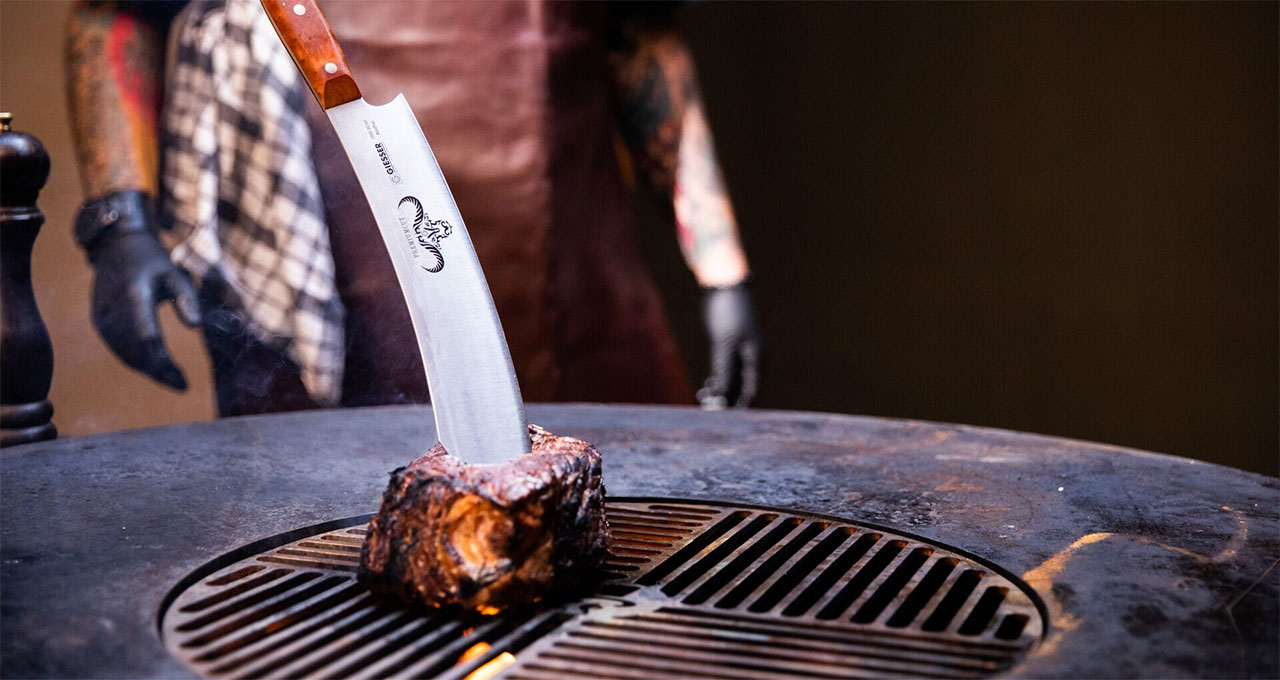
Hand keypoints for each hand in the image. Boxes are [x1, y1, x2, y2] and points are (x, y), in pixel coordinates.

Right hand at [83, 216, 200, 389]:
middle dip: (159, 372)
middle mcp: (113, 308)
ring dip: (147, 370)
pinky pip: (117, 348)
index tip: (183, 381)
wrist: (116, 247)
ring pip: (125, 354)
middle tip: (180, 384)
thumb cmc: (152, 262)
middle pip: (136, 351)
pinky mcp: (98, 321)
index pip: (148, 337)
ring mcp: (101, 316)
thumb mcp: (175, 274)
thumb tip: (195, 327)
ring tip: (171, 378)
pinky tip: (153, 368)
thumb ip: (188, 299)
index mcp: (134, 295)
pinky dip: (135, 361)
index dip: (164, 363)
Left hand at [696, 282, 761, 408]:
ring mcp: (742, 350)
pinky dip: (718, 377)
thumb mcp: (723, 344)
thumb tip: (722, 397)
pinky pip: (728, 367)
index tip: (723, 418)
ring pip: (734, 377)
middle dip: (727, 399)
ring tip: (703, 395)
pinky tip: (707, 383)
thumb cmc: (727, 312)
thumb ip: (724, 371)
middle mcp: (753, 356)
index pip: (752, 390)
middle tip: (707, 407)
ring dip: (721, 389)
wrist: (723, 284)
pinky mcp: (731, 343)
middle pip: (743, 386)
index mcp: (756, 357)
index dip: (739, 405)